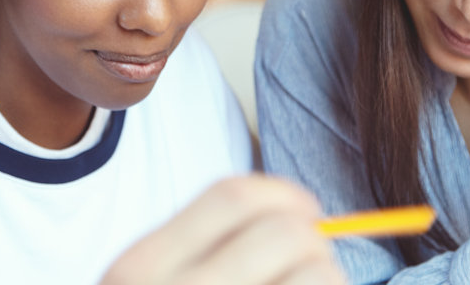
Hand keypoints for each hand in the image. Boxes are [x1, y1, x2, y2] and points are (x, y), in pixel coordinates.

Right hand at [99, 175, 346, 284]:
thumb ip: (199, 249)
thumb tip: (300, 216)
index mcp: (140, 268)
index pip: (231, 196)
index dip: (284, 193)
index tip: (305, 210)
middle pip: (284, 232)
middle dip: (316, 240)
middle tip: (315, 263)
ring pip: (316, 275)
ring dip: (330, 278)